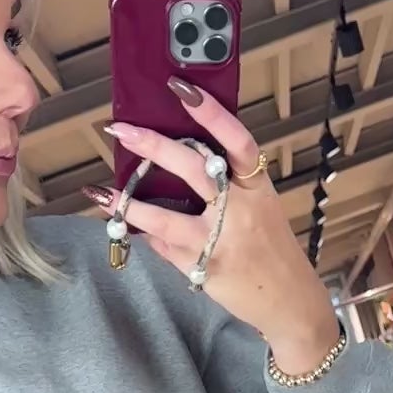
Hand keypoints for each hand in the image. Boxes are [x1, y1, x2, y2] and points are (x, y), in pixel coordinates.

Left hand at [86, 83, 340, 377]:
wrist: (290, 303)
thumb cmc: (272, 251)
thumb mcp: (260, 209)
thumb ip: (228, 186)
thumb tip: (176, 160)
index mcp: (257, 187)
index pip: (237, 141)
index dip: (211, 113)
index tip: (181, 89)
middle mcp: (240, 211)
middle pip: (193, 169)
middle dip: (154, 146)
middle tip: (122, 129)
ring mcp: (219, 242)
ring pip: (165, 218)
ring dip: (129, 204)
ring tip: (102, 193)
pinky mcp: (203, 269)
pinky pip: (165, 247)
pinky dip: (147, 236)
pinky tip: (129, 226)